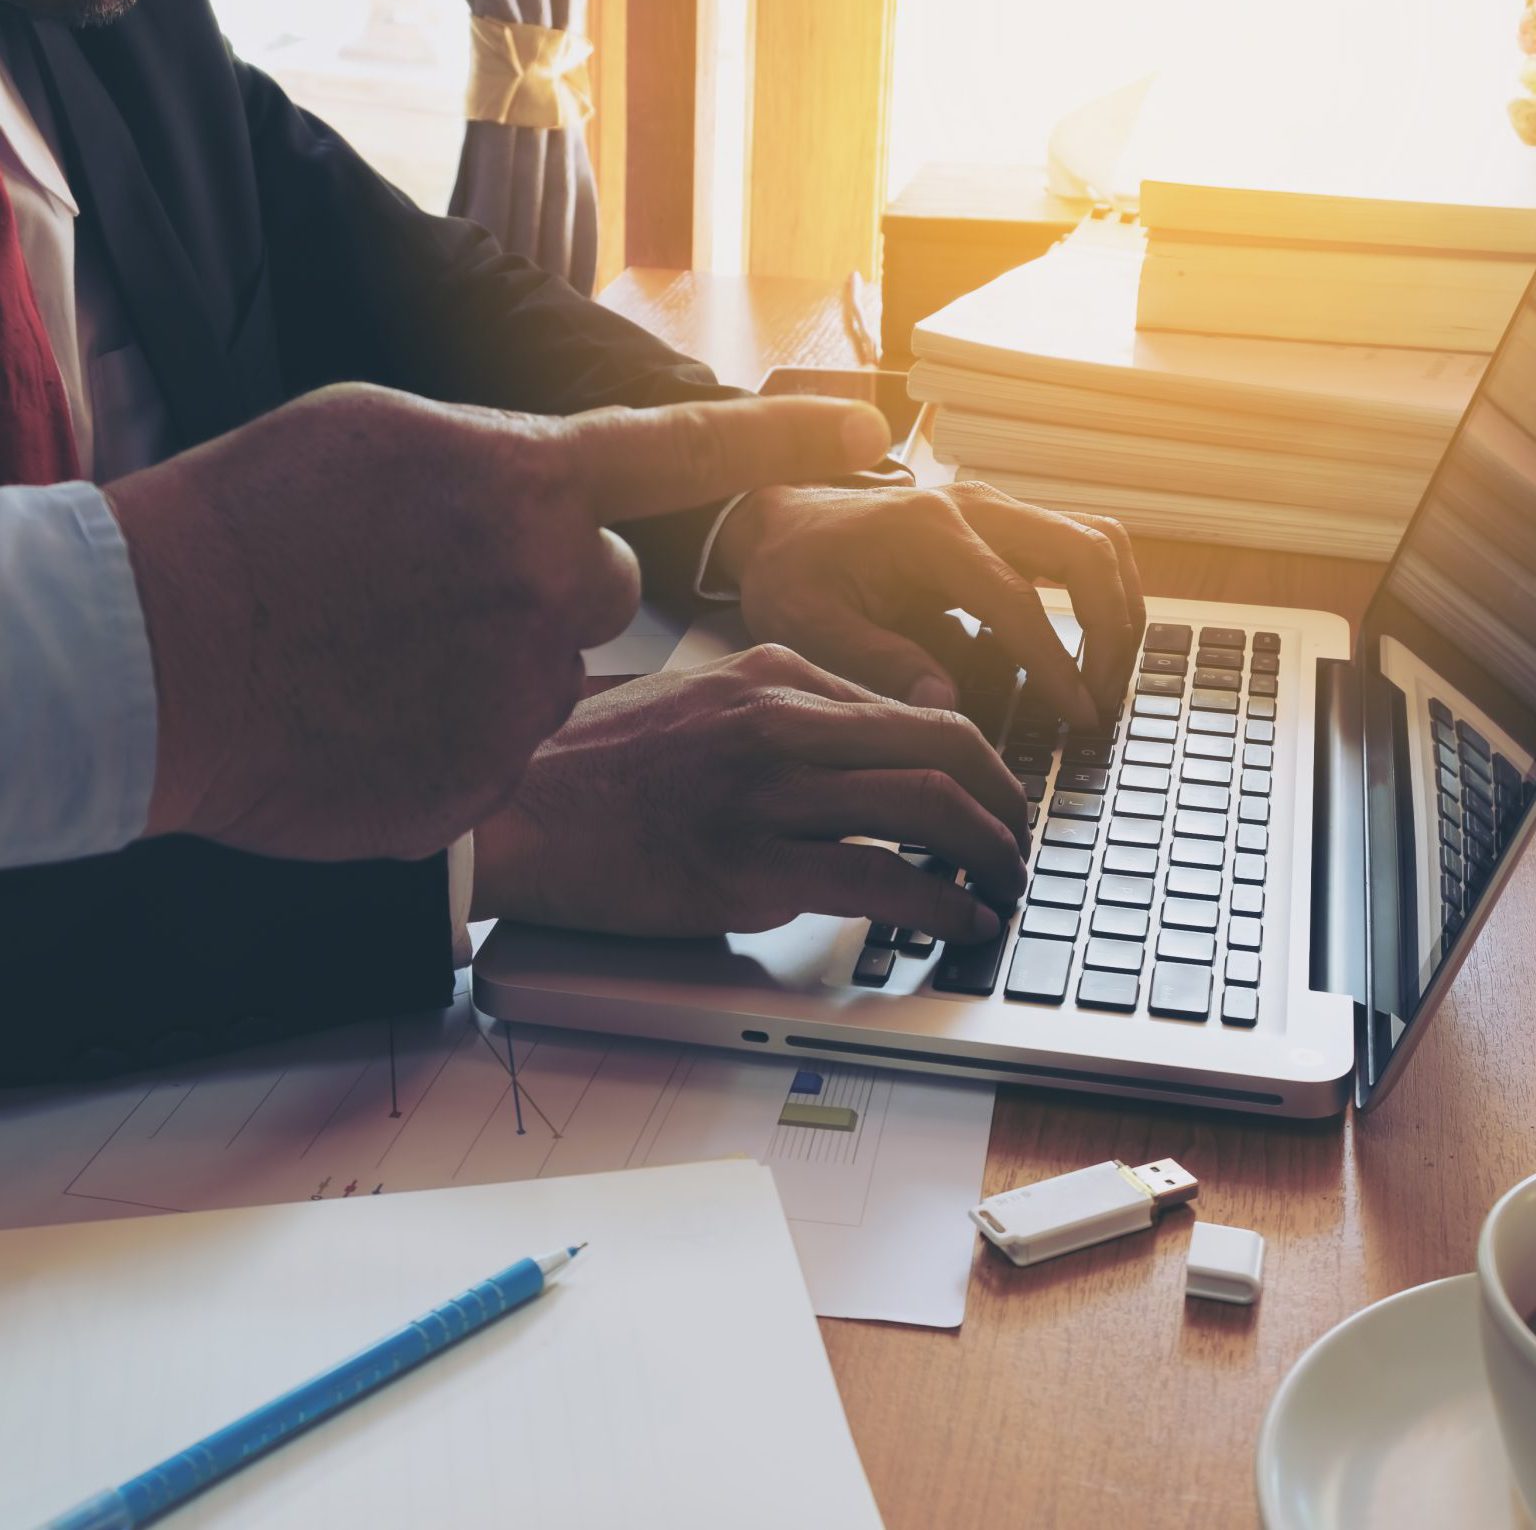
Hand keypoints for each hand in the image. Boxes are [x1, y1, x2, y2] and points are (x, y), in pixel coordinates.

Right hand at [107, 384, 889, 860]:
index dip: (781, 439)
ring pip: (550, 671)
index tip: (868, 436)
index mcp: (525, 483)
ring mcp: (524, 688)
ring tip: (382, 654)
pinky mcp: (490, 775)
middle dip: (540, 591)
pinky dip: (453, 733)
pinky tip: (377, 715)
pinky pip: (504, 744)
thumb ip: (487, 465)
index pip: (685, 453)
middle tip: (430, 594)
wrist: (152, 658)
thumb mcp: (370, 439)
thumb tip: (531, 494)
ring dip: (488, 664)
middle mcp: (550, 583)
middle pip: (604, 588)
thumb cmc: (242, 531)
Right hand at [471, 644, 1029, 941]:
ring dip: (989, 850)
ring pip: (927, 802)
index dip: (972, 757)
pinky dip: (942, 901)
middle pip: (942, 743)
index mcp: (769, 673)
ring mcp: (765, 790)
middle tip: (1017, 838)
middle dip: (1003, 798)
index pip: (910, 707)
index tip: (990, 792)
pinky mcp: (746, 865)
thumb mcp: (692, 702)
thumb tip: (854, 745)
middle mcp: (778, 718)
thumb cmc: (584, 765)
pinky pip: (880, 878)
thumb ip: (774, 713)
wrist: (505, 813)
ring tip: (1005, 882)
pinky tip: (962, 919)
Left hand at [711, 480, 1145, 727]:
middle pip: (1085, 551)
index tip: (1080, 716)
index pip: (1017, 598)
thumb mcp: (807, 624)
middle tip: (1101, 700)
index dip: (1056, 663)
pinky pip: (1080, 543)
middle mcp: (973, 507)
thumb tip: (945, 704)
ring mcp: (996, 509)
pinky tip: (1088, 648)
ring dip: (1119, 606)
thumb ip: (875, 661)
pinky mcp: (1005, 523)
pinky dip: (1102, 592)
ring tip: (1104, 678)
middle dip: (1110, 629)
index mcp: (924, 532)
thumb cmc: (790, 574)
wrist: (782, 526)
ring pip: (1098, 539)